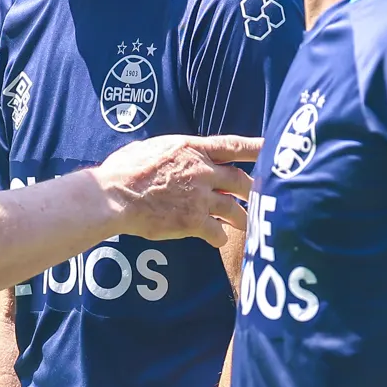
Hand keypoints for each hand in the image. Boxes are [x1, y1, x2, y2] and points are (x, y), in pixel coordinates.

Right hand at [93, 135, 257, 243]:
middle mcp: (202, 171)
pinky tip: (219, 241)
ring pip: (234, 208)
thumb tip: (169, 153)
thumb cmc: (123, 169)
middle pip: (241, 180)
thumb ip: (170, 151)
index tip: (272, 147)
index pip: (232, 145)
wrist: (114, 196)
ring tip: (247, 224)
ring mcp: (199, 197)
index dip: (255, 146)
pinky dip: (220, 237)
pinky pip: (217, 232)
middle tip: (259, 196)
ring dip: (242, 217)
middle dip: (253, 190)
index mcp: (192, 148)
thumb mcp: (150, 147)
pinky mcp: (193, 222)